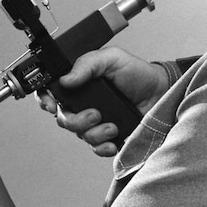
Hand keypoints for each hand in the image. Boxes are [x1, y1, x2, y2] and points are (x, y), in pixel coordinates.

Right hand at [35, 47, 167, 156]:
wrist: (161, 93)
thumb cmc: (137, 73)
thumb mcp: (111, 58)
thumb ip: (86, 64)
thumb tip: (65, 79)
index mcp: (79, 83)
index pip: (50, 92)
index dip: (45, 99)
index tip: (51, 104)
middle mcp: (83, 103)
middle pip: (62, 118)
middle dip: (75, 120)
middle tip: (95, 114)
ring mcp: (94, 122)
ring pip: (79, 134)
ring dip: (94, 133)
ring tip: (112, 126)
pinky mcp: (108, 137)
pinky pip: (96, 148)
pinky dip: (102, 147)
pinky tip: (113, 140)